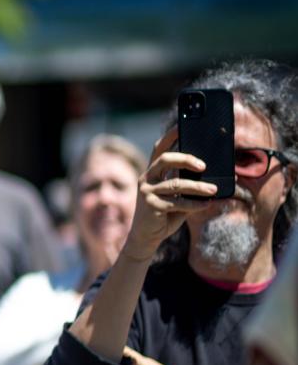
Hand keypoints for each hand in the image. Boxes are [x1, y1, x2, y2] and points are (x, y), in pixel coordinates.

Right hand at [121, 126, 218, 261]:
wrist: (146, 237)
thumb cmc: (165, 214)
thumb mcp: (178, 197)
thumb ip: (190, 186)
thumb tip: (217, 179)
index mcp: (152, 173)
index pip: (159, 149)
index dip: (170, 136)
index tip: (183, 126)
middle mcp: (147, 179)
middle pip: (164, 160)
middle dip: (185, 158)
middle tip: (204, 165)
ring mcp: (147, 192)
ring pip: (176, 183)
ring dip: (198, 186)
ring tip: (213, 189)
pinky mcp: (151, 206)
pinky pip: (177, 202)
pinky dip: (195, 204)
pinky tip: (207, 204)